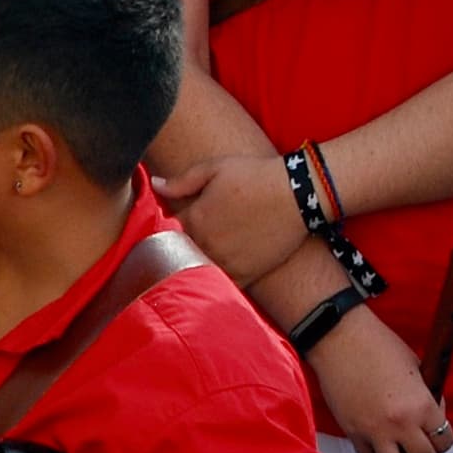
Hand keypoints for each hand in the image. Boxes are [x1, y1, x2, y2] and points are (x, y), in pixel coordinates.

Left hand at [156, 150, 311, 283]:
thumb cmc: (255, 176)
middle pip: (183, 252)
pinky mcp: (246, 275)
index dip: (174, 226)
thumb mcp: (215, 168)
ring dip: (201, 263)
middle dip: (186, 245)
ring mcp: (225, 262)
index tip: (182, 221)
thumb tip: (155, 186)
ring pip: (201, 270)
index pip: (170, 230)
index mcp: (194, 219)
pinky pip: (223, 283)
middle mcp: (206, 245)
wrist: (298, 194)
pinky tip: (225, 266)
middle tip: (199, 236)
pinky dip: (220, 278)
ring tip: (214, 251)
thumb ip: (182, 181)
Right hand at [310, 308, 445, 452]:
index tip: (443, 441)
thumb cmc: (379, 346)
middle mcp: (401, 425)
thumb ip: (427, 394)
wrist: (340, 340)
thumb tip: (433, 413)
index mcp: (421, 406)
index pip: (444, 438)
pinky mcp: (354, 434)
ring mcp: (375, 433)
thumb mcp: (416, 367)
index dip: (446, 441)